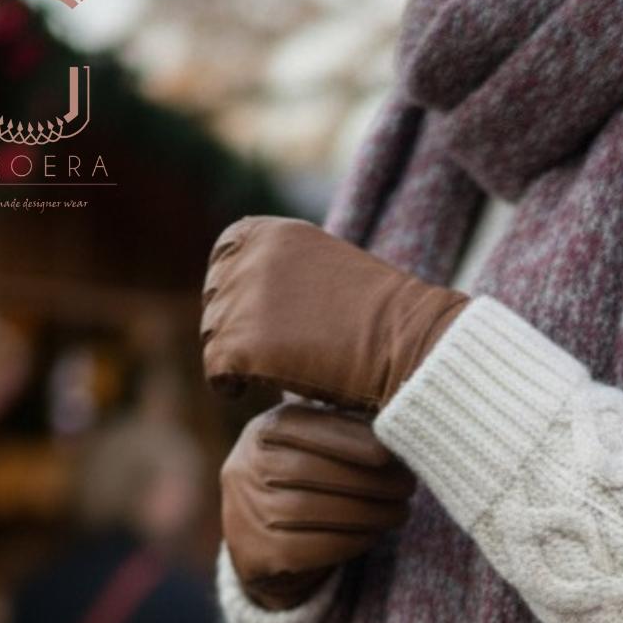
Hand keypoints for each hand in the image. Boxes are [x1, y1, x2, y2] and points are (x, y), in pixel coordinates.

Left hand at [201, 216, 468, 412]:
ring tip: (276, 371)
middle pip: (214, 301)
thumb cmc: (380, 318)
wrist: (408, 346)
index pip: (223, 259)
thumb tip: (233, 297)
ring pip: (213, 338)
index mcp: (269, 231)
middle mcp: (249, 258)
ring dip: (237, 359)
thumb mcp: (325, 270)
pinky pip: (216, 373)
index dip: (237, 296)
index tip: (267, 323)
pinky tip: (257, 391)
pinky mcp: (239, 345)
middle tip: (273, 355)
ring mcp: (241, 300)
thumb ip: (280, 273)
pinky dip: (230, 387)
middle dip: (235, 328)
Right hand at [221, 402, 415, 610]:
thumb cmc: (304, 483)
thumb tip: (398, 421)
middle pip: (309, 470)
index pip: (302, 426)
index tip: (390, 450)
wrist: (263, 546)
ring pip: (310, 510)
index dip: (348, 438)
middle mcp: (245, 468)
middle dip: (367, 479)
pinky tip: (374, 534)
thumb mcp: (313, 446)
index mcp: (262, 431)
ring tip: (400, 511)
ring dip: (366, 512)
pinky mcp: (258, 553)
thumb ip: (344, 430)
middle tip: (407, 486)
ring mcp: (246, 512)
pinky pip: (309, 547)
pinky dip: (350, 540)